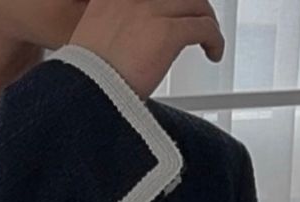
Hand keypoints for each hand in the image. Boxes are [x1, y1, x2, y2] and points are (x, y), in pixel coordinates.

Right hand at [69, 0, 225, 100]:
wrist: (84, 96)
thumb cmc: (87, 81)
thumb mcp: (93, 42)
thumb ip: (116, 29)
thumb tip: (132, 39)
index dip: (168, 5)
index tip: (172, 12)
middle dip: (191, 7)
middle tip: (197, 21)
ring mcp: (151, 11)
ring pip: (197, 6)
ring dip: (207, 21)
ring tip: (209, 40)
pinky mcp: (168, 32)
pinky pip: (204, 28)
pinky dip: (215, 40)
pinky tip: (213, 52)